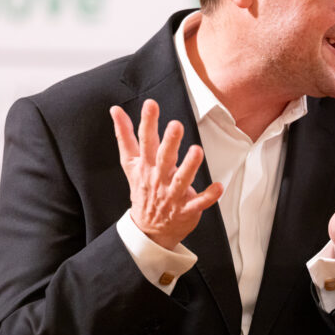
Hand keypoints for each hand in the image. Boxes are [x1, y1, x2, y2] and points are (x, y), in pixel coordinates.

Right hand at [110, 99, 222, 249]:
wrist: (147, 228)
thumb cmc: (143, 189)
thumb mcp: (130, 163)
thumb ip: (125, 135)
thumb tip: (115, 110)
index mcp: (146, 165)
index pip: (145, 141)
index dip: (147, 122)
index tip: (151, 105)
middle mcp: (159, 178)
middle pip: (163, 158)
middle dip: (170, 142)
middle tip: (176, 125)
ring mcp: (172, 195)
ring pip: (182, 180)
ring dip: (190, 166)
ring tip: (197, 151)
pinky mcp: (186, 209)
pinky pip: (199, 202)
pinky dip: (208, 196)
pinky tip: (218, 187)